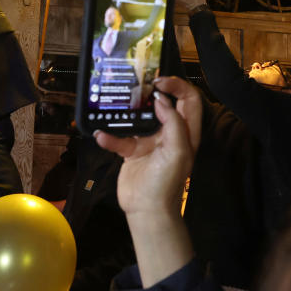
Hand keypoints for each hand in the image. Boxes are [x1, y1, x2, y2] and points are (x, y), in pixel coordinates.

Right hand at [95, 76, 201, 286]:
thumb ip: (173, 123)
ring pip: (139, 117)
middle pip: (165, 103)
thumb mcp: (178, 150)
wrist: (147, 210)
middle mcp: (169, 133)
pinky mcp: (132, 151)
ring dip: (127, 110)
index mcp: (186, 132)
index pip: (188, 100)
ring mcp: (150, 141)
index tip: (159, 81)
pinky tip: (101, 135)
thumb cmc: (167, 181)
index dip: (178, 86)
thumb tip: (161, 99)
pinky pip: (120, 138)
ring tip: (117, 99)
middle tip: (138, 81)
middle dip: (152, 91)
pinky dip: (110, 136)